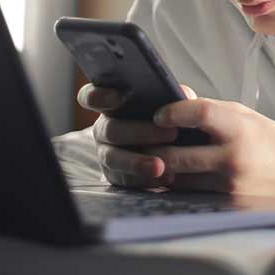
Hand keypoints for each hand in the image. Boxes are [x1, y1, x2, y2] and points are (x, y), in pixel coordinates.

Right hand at [78, 82, 197, 187]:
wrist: (173, 149)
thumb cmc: (166, 118)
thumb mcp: (170, 104)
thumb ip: (172, 96)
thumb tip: (183, 94)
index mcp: (111, 106)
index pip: (91, 97)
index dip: (99, 97)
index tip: (118, 97)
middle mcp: (104, 129)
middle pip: (111, 130)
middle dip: (139, 132)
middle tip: (170, 133)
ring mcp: (107, 154)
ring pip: (114, 158)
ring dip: (137, 162)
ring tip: (161, 166)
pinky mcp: (115, 176)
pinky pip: (124, 180)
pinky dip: (144, 180)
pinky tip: (164, 177)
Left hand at [144, 98, 274, 202]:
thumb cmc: (272, 142)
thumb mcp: (246, 116)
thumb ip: (208, 107)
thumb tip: (175, 92)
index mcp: (240, 129)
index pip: (197, 113)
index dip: (172, 112)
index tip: (161, 114)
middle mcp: (233, 159)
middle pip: (174, 155)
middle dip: (153, 148)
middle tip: (143, 141)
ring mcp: (229, 188)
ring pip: (177, 180)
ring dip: (161, 170)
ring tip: (154, 159)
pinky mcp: (227, 209)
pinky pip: (189, 197)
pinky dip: (178, 187)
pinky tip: (174, 178)